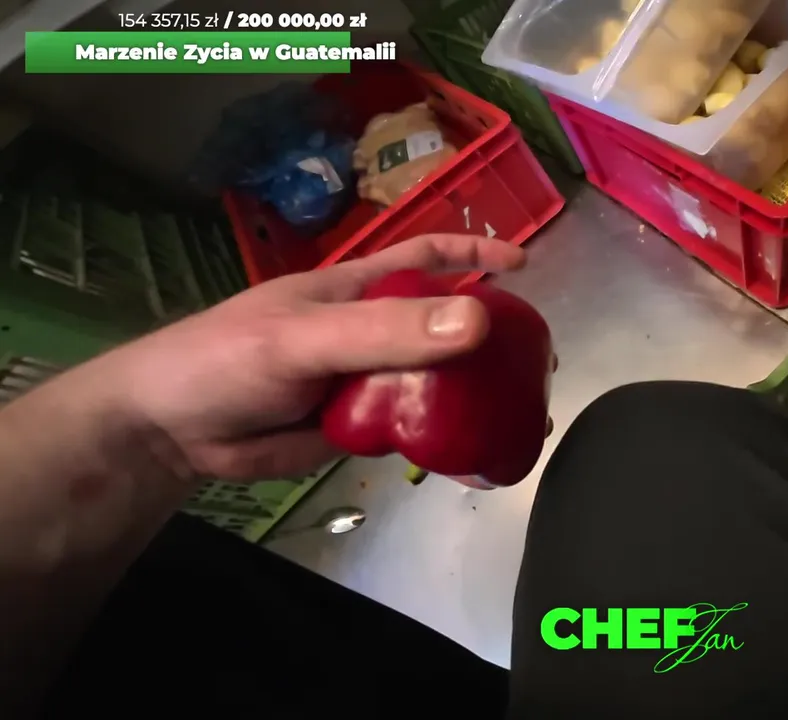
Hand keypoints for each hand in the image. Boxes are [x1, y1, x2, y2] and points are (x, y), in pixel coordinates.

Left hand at [98, 234, 525, 480]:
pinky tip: (477, 449)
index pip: (427, 259)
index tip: (523, 266)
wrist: (171, 432)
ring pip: (435, 383)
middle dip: (492, 339)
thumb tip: (475, 323)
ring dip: (476, 394)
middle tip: (538, 362)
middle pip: (445, 327)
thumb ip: (385, 331)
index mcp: (359, 291)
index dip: (474, 256)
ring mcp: (367, 382)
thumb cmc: (227, 359)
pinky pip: (414, 427)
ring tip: (523, 412)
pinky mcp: (359, 428)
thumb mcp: (306, 338)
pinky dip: (446, 436)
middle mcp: (371, 332)